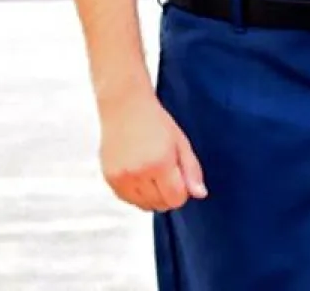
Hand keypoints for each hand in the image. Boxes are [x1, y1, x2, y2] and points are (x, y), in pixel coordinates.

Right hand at [99, 90, 207, 211]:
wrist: (124, 104)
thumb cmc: (152, 118)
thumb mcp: (180, 141)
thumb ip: (192, 170)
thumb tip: (199, 194)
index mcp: (160, 163)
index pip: (176, 199)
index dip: (181, 190)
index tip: (178, 176)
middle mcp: (139, 172)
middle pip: (160, 205)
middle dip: (167, 193)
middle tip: (163, 171)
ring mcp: (122, 176)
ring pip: (143, 205)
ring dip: (151, 195)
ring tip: (149, 172)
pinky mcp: (110, 177)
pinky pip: (127, 199)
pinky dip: (135, 194)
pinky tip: (137, 174)